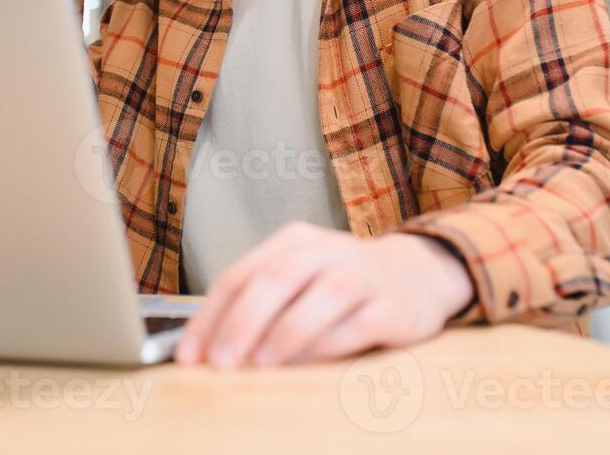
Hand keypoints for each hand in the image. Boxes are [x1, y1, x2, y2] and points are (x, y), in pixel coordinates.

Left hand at [175, 222, 474, 367]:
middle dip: (242, 323)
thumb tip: (209, 350)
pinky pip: (357, 326)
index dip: (210, 317)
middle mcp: (326, 251)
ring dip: (286, 333)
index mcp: (294, 242)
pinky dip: (329, 346)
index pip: (240, 275)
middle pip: (276, 279)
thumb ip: (260, 304)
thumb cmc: (342, 283)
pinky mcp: (392, 306)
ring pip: (319, 298)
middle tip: (220, 363)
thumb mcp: (300, 278)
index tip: (190, 355)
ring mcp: (361, 275)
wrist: (419, 274)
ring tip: (260, 364)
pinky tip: (308, 367)